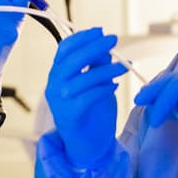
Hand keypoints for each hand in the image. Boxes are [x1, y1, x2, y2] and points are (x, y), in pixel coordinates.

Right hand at [45, 27, 127, 167]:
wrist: (86, 146)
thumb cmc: (91, 112)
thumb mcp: (94, 84)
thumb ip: (96, 66)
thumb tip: (104, 45)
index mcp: (57, 74)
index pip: (64, 49)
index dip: (81, 38)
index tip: (100, 31)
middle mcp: (53, 85)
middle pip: (71, 60)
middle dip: (93, 47)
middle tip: (113, 39)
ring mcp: (59, 100)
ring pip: (82, 78)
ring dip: (105, 69)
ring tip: (123, 67)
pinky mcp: (69, 115)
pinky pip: (88, 97)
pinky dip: (104, 89)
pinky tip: (115, 86)